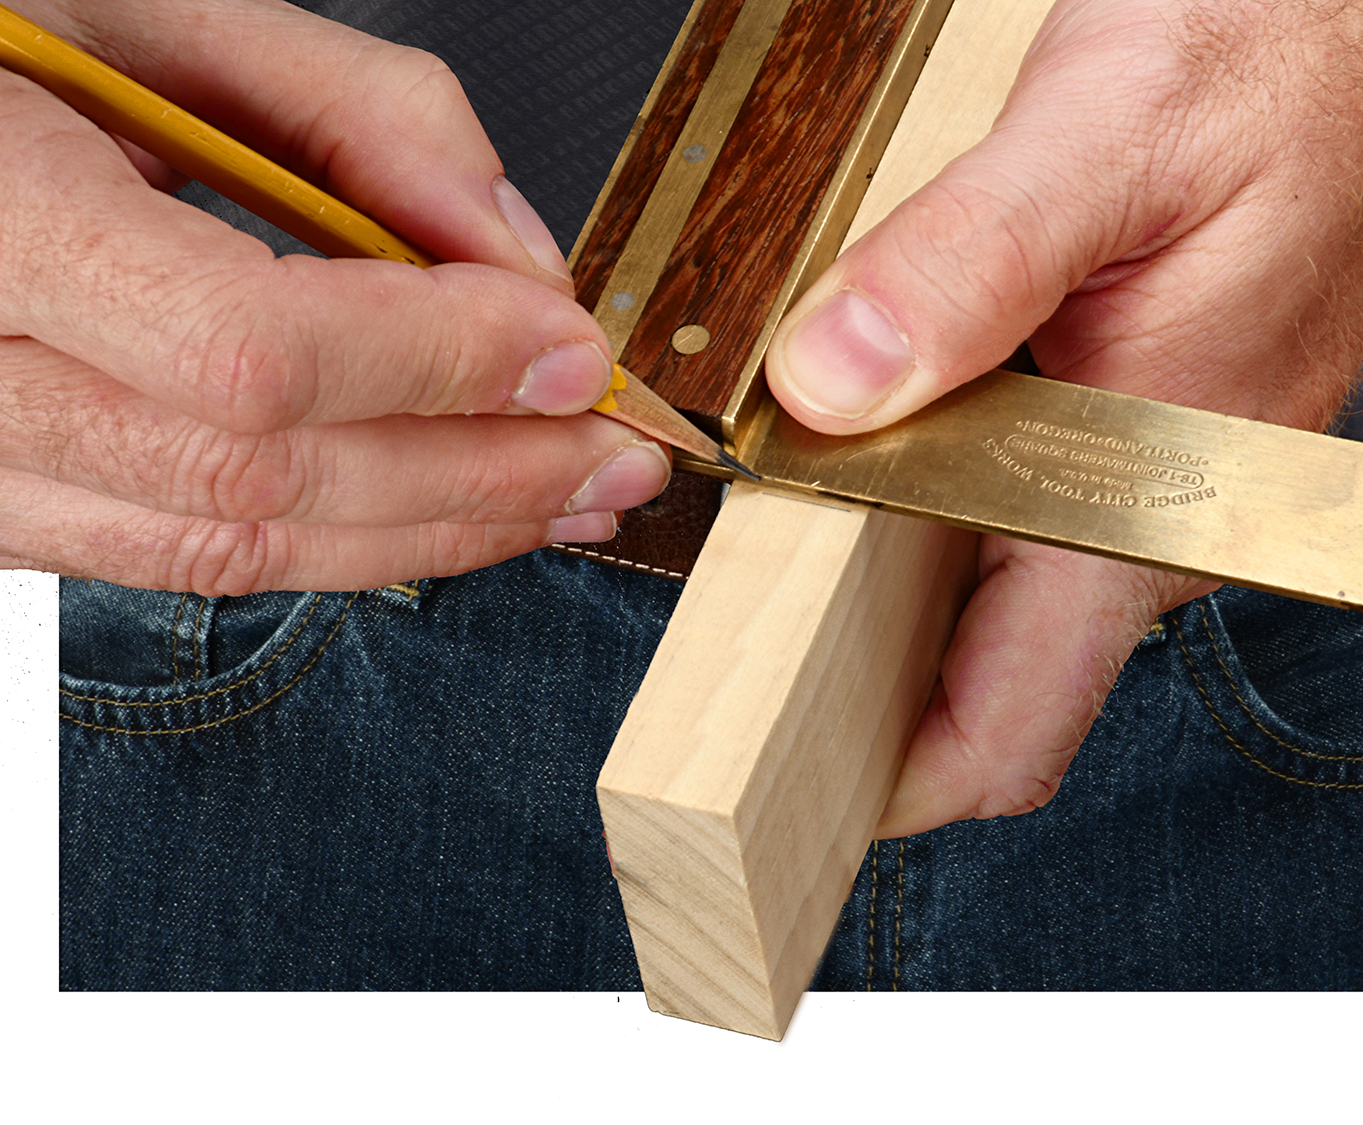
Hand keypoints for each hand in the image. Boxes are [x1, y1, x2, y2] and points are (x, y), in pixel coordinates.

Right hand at [0, 0, 669, 591]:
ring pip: (234, 554)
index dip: (437, 364)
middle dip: (476, 474)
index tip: (568, 351)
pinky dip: (332, 545)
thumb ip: (343, 111)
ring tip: (556, 500)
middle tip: (611, 456)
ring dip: (428, 532)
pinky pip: (177, 564)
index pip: (252, 349)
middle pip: (269, 482)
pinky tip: (429, 515)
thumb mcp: (131, 13)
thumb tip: (507, 252)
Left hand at [765, 0, 1362, 834]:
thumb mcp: (1103, 134)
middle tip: (719, 651)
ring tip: (757, 534)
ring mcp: (1125, 472)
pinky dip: (905, 494)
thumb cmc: (1267, 62)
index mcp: (1149, 492)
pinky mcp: (1107, 420)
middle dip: (844, 678)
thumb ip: (966, 262)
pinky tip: (843, 445)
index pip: (1014, 722)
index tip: (774, 786)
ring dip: (862, 576)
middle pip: (972, 669)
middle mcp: (1139, 508)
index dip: (893, 780)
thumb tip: (833, 382)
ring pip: (973, 582)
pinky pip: (991, 500)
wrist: (1340, 25)